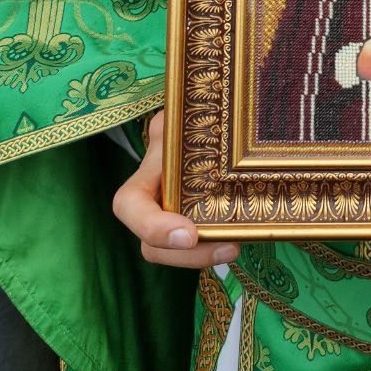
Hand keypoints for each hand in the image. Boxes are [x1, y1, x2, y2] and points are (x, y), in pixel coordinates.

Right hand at [111, 110, 238, 267]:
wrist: (204, 121)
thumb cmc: (192, 114)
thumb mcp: (185, 113)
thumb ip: (187, 120)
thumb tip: (200, 116)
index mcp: (148, 169)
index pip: (129, 205)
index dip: (152, 226)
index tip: (189, 234)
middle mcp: (153, 199)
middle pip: (152, 245)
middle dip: (189, 255)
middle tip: (230, 247)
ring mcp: (171, 216)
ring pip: (174, 253)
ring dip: (204, 256)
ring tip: (236, 245)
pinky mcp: (194, 223)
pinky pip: (197, 246)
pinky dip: (214, 247)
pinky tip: (241, 238)